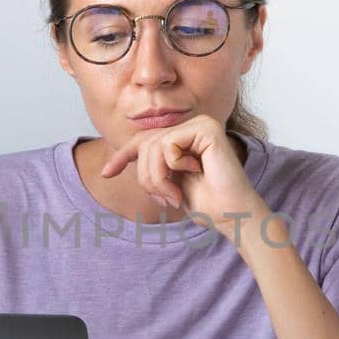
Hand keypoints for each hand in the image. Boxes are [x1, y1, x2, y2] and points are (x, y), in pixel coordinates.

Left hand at [98, 114, 269, 243]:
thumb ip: (152, 166)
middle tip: (165, 199)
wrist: (231, 215)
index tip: (106, 173)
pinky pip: (168, 145)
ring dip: (158, 178)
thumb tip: (118, 157)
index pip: (143, 141)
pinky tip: (195, 172)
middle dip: (147, 178)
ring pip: (153, 146)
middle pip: (145, 145)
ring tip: (175, 195)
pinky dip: (173, 167)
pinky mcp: (206, 128)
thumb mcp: (168, 183)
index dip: (122, 156)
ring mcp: (200, 124)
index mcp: (184, 137)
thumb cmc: (205, 203)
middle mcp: (192, 125)